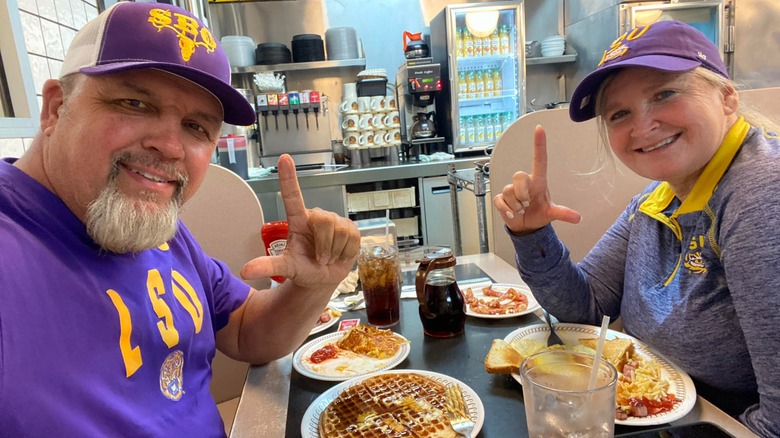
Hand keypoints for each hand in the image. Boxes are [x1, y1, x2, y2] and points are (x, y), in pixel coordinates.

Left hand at [240, 154, 359, 286]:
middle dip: (324, 245)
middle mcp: (317, 217)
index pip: (292, 196)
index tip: (284, 158)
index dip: (289, 177)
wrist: (323, 279)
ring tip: (329, 258)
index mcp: (298, 220)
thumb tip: (245, 271)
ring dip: (334, 251)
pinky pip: (352, 237)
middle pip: (325, 220)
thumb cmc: (303, 268)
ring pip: (340, 230)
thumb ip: (267, 267)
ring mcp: (336, 221)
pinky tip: (340, 255)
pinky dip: (346, 252)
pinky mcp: (351, 228)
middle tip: (320, 259)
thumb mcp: (285, 268)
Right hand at [492, 125, 580, 234]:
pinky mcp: (502, 199)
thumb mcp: (551, 213)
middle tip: (527, 204)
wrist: (527, 226)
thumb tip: (578, 218)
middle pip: (518, 175)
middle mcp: (525, 183)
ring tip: (522, 210)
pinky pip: (500, 200)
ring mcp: (512, 190)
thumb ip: (563, 214)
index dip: (539, 144)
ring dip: (516, 205)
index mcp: (538, 181)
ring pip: (509, 191)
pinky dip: (506, 210)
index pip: (539, 159)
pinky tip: (512, 214)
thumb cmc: (539, 213)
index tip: (539, 128)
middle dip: (521, 192)